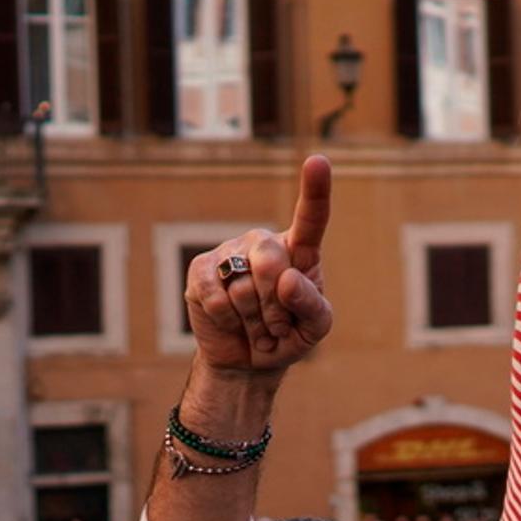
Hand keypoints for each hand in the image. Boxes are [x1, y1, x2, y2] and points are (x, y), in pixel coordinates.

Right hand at [184, 156, 333, 375]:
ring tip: (257, 329)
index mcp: (300, 252)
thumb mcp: (315, 328)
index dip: (315, 190)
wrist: (248, 359)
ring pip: (242, 286)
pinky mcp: (201, 269)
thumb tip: (287, 279)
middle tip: (276, 328)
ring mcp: (230, 252)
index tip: (318, 161)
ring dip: (253, 320)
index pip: (311, 218)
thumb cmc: (288, 335)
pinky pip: (214, 295)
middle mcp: (264, 243)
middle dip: (275, 306)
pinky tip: (231, 322)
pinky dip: (227, 319)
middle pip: (271, 261)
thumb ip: (312, 305)